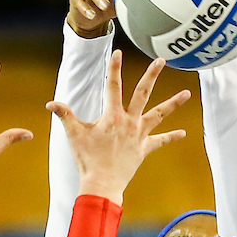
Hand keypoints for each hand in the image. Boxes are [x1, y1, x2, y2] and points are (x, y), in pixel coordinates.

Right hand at [46, 52, 189, 204]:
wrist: (102, 184)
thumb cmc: (87, 159)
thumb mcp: (74, 135)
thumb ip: (65, 115)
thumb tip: (50, 103)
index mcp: (113, 116)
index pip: (113, 86)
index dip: (114, 68)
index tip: (118, 52)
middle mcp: (129, 122)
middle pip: (143, 93)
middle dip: (152, 75)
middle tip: (161, 60)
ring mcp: (139, 135)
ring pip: (159, 114)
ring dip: (173, 103)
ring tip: (187, 93)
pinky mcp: (144, 149)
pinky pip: (160, 141)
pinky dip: (171, 137)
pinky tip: (183, 133)